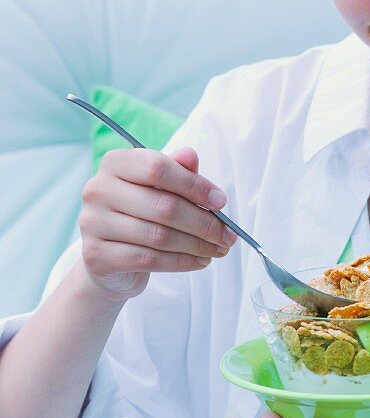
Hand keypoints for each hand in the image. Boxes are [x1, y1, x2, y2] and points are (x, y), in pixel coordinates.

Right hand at [79, 146, 235, 299]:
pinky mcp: (97, 255)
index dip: (194, 185)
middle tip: (228, 236)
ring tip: (218, 249)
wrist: (110, 260)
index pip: (158, 168)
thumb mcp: (160, 189)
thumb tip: (191, 155)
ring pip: (160, 236)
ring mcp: (93, 223)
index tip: (221, 202)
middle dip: (204, 223)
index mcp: (114, 163)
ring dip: (197, 245)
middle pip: (164, 206)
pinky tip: (200, 261)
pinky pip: (149, 259)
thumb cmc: (140, 216)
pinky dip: (182, 262)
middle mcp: (98, 189)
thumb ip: (177, 171)